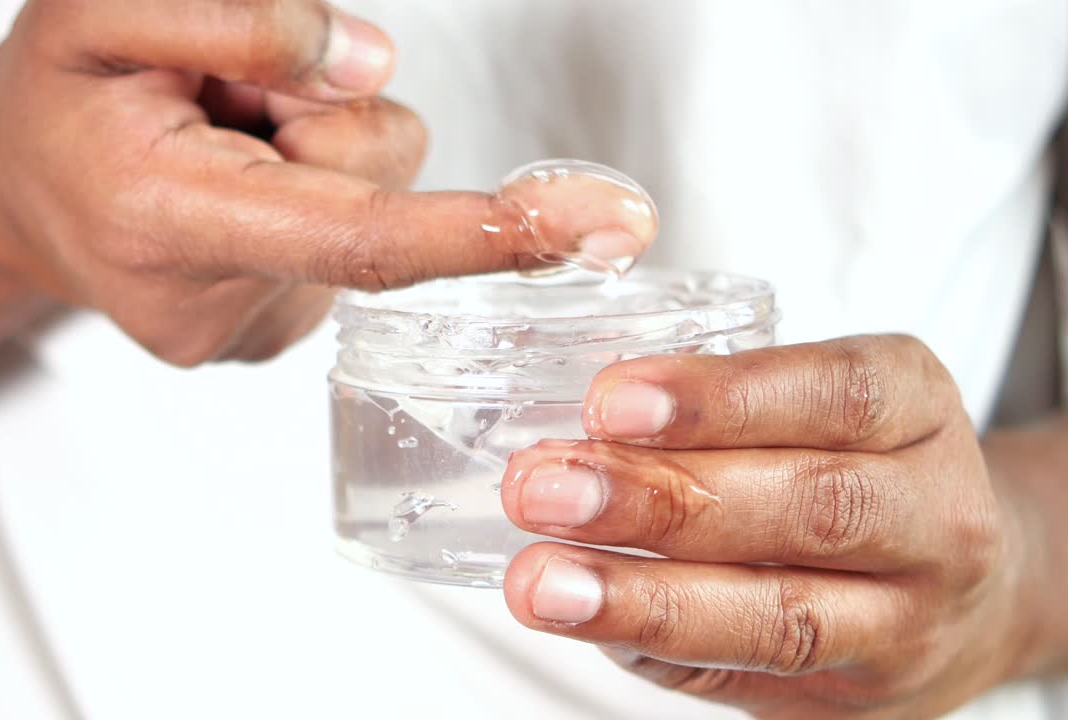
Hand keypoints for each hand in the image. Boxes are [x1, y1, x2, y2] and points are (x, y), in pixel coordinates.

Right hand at [0, 0, 651, 364]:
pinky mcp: (271, 335)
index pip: (356, 235)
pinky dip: (309, 197)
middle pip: (373, 188)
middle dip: (322, 113)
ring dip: (314, 152)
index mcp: (165, 221)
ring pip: (371, 208)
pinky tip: (235, 189)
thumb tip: (369, 68)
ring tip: (220, 144)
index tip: (597, 224)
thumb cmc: (55, 102)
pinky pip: (349, 244)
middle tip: (221, 103)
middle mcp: (215, 304)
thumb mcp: (100, 10)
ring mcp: (247, 333)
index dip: (482, 228)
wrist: (11, 192)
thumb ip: (241, 22)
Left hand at [501, 335, 1032, 718]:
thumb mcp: (822, 406)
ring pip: (782, 614)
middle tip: (543, 488)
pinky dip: (656, 648)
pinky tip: (585, 620)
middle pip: (809, 505)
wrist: (965, 589)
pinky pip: (748, 674)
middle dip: (659, 497)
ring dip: (643, 597)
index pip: (833, 392)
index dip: (718, 399)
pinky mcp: (861, 696)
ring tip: (542, 581)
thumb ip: (719, 412)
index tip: (608, 402)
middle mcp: (933, 514)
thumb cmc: (864, 472)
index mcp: (914, 406)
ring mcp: (908, 618)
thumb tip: (571, 433)